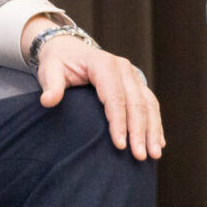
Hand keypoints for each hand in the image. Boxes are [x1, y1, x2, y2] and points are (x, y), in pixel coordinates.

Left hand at [23, 17, 163, 160]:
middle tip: (140, 156)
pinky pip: (150, 104)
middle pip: (136, 103)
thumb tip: (47, 101)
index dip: (118, 122)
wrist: (69, 49)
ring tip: (154, 154)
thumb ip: (52, 86)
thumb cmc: (59, 63)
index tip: (120, 145)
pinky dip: (155, 123)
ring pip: (148, 104)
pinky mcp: (137, 84)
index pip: (115, 97)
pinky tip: (159, 142)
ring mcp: (133, 76)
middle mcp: (123, 69)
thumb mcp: (50, 71)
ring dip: (152, 130)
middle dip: (139, 131)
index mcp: (104, 65)